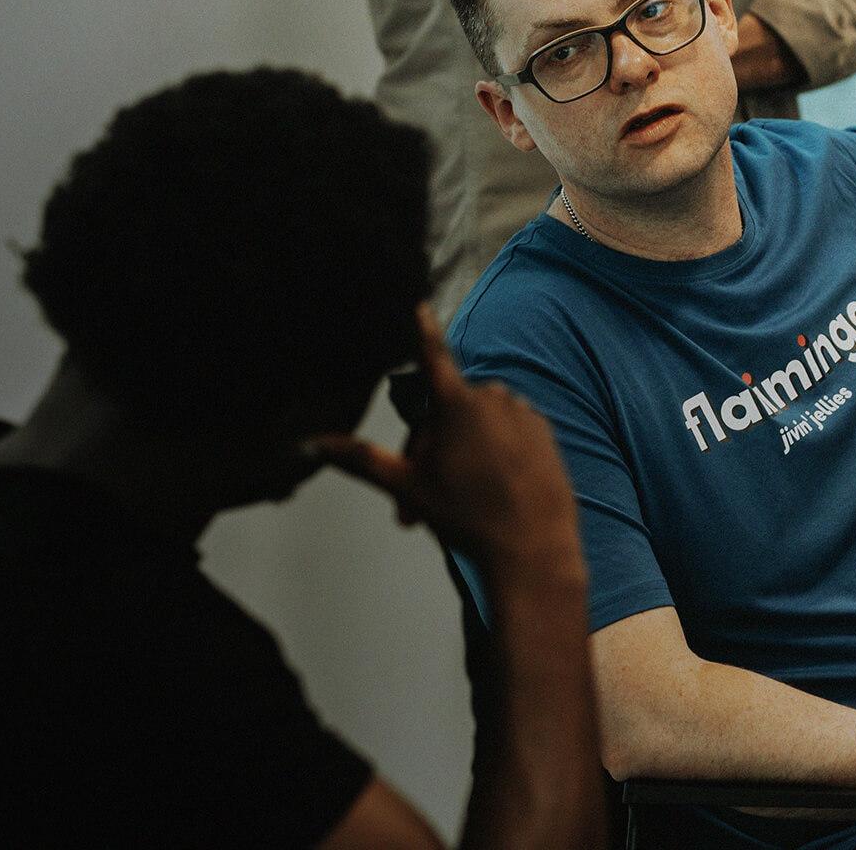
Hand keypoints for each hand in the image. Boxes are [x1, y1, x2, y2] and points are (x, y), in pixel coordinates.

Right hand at [306, 304, 578, 567]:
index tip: (420, 305)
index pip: (432, 355)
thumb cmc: (468, 519)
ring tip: (455, 499)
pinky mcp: (545, 432)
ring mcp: (523, 414)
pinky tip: (491, 486)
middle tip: (415, 502)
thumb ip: (361, 458)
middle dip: (429, 447)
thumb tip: (310, 444)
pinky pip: (510, 428)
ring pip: (479, 422)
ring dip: (462, 450)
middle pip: (448, 409)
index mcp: (457, 405)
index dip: (423, 330)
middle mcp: (493, 399)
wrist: (532, 550)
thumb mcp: (407, 487)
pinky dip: (496, 449)